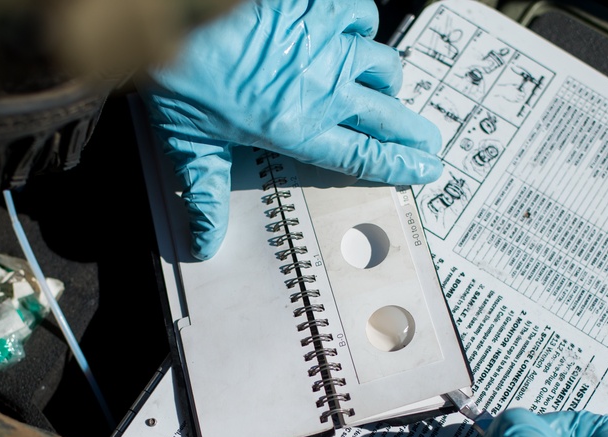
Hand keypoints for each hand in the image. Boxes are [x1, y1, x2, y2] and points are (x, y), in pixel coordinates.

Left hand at [140, 0, 442, 258]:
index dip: (399, 165)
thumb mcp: (189, 144)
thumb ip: (205, 193)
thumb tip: (206, 243)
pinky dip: (362, 26)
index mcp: (296, 129)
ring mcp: (326, 46)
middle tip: (428, 141)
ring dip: (387, 82)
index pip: (362, 156)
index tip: (426, 168)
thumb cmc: (181, 79)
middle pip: (387, 116)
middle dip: (413, 132)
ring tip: (383, 89)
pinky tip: (352, 33)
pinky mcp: (319, 9)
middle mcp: (323, 91)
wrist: (179, 16)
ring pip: (383, 67)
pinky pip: (362, 16)